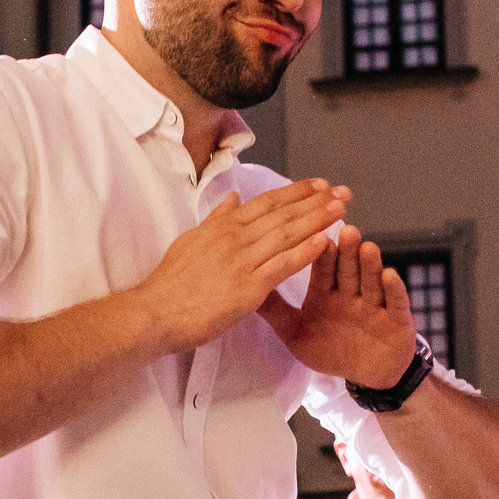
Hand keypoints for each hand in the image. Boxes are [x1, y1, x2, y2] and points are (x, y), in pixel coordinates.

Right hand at [134, 178, 346, 356]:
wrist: (154, 313)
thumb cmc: (170, 284)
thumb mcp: (191, 241)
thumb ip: (215, 220)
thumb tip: (233, 199)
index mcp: (223, 227)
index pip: (266, 203)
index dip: (296, 192)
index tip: (319, 185)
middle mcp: (234, 238)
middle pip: (282, 214)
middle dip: (315, 201)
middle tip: (343, 192)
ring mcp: (242, 261)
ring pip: (286, 234)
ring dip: (316, 219)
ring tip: (341, 209)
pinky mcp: (247, 287)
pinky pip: (282, 265)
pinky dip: (304, 252)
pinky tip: (325, 241)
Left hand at [256, 221, 415, 387]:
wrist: (368, 376)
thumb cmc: (332, 351)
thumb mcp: (296, 332)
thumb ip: (275, 310)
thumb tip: (246, 285)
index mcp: (326, 290)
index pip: (322, 266)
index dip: (320, 249)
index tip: (315, 229)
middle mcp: (351, 292)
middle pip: (348, 267)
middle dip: (346, 250)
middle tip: (343, 229)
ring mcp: (375, 304)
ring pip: (371, 280)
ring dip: (369, 263)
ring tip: (365, 245)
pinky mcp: (397, 319)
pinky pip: (396, 303)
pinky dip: (393, 290)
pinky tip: (389, 275)